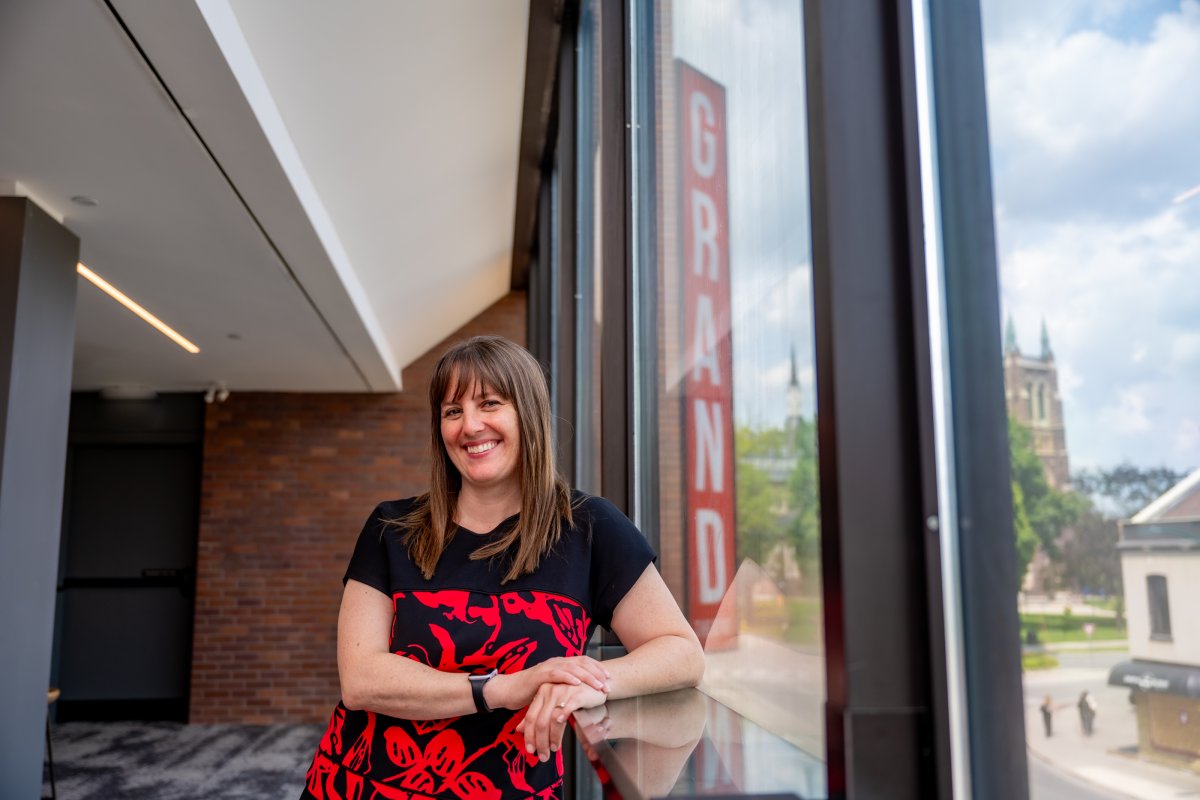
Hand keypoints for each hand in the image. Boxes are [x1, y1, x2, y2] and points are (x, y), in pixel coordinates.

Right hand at [486, 656, 609, 710]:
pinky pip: (555, 674)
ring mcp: (547, 667)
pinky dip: (567, 677)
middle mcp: (556, 662)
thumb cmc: (530, 692)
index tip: (609, 678)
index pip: (583, 662)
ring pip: (571, 667)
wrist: (508, 690)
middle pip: (581, 663)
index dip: (597, 668)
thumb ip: (565, 689)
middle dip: (596, 673)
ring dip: (587, 676)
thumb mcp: (553, 689)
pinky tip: (576, 683)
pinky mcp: (538, 675)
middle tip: (608, 684)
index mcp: (561, 664)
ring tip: (598, 684)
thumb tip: (581, 697)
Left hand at [517, 681, 606, 761]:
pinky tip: (561, 729)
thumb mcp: (552, 704)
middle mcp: (550, 690)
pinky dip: (563, 719)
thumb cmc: (573, 694)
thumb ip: (537, 715)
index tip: (530, 750)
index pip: (531, 717)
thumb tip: (519, 730)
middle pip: (540, 721)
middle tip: (542, 756)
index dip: (529, 735)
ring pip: (552, 719)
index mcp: (542, 693)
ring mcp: (563, 692)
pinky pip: (567, 709)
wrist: (595, 682)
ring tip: (553, 749)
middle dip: (540, 742)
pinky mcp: (577, 694)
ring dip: (552, 737)